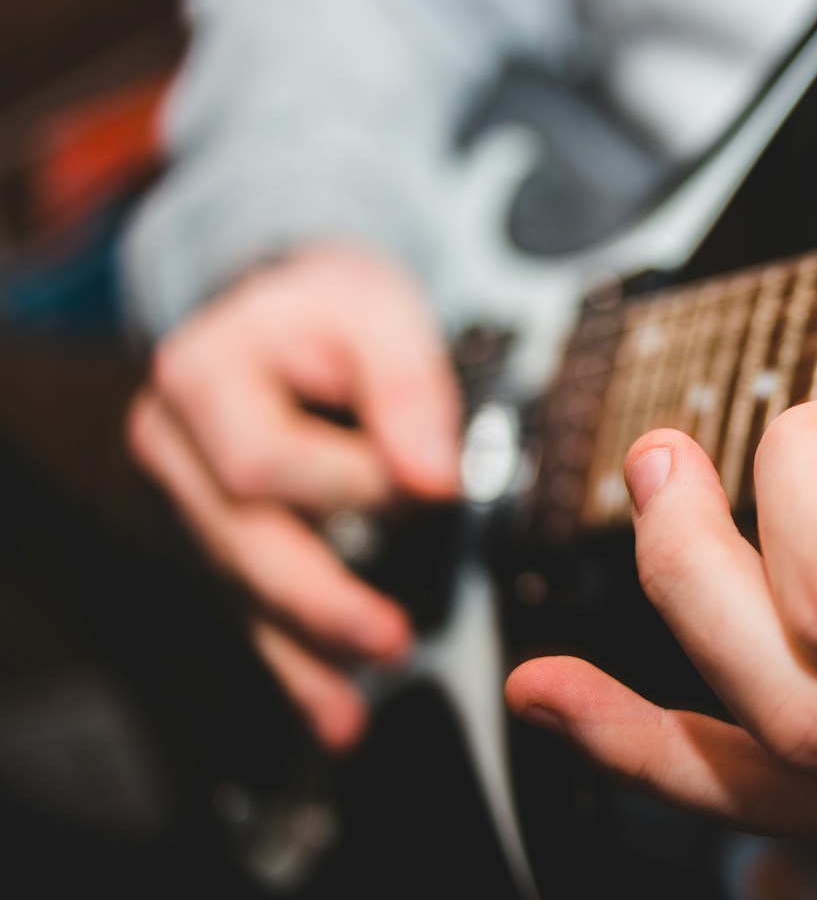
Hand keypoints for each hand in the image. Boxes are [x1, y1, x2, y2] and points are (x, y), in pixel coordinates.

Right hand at [127, 244, 459, 749]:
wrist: (297, 311)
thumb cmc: (339, 309)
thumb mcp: (383, 314)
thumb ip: (409, 390)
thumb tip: (434, 481)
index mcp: (201, 377)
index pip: (263, 461)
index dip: (351, 484)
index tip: (434, 485)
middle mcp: (173, 445)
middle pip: (237, 541)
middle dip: (316, 599)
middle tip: (391, 639)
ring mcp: (186, 501)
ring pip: (240, 590)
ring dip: (302, 655)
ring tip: (352, 713)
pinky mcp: (218, 541)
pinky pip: (251, 608)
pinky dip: (294, 664)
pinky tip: (331, 716)